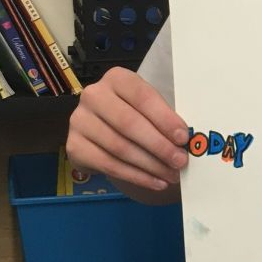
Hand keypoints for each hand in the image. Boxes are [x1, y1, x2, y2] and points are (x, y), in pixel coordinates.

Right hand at [66, 67, 189, 194]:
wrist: (103, 133)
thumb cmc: (135, 116)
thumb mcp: (150, 109)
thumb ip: (165, 119)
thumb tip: (187, 142)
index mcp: (117, 78)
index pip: (142, 97)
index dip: (164, 118)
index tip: (184, 138)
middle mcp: (94, 95)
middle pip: (129, 123)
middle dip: (159, 145)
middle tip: (180, 161)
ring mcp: (79, 120)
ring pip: (119, 147)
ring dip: (150, 165)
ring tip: (172, 175)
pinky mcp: (74, 146)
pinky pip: (108, 165)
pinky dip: (136, 176)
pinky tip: (155, 182)